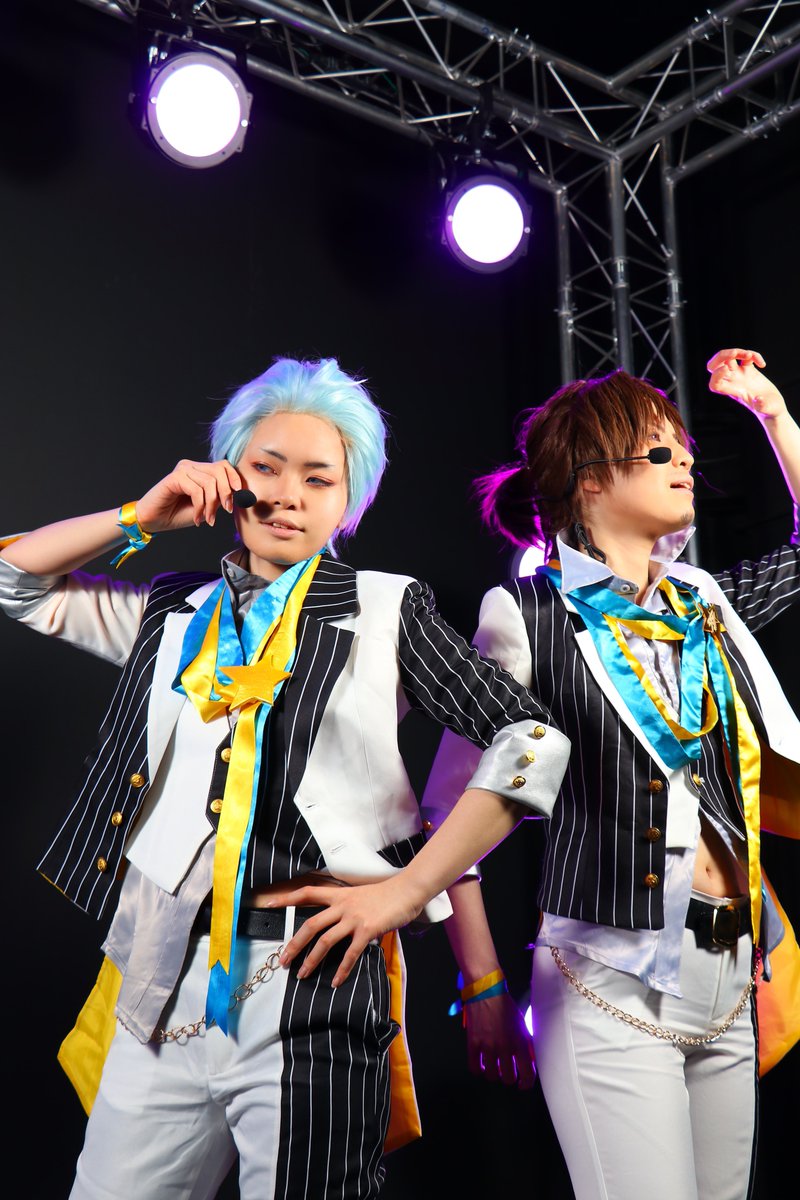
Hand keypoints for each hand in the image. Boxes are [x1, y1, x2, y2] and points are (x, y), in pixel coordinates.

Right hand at [135, 459, 242, 532]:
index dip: (235, 478)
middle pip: (219, 471)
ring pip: (210, 483)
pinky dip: (200, 506)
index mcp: (200, 470)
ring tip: (207, 519)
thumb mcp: (206, 506)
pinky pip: (197, 490)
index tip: (240, 495)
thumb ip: (220, 497)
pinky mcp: (174, 477)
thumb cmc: (178, 513)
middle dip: (225, 494)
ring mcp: (183, 470)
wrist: (154, 521)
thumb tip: (239, 493)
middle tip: (225, 511)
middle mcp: (191, 466)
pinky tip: (197, 518)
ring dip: (212, 505)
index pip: (224, 466)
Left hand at [265, 878, 425, 985]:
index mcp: (338, 895)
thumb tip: (335, 923)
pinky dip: (342, 970)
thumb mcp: (359, 895)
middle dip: (294, 945)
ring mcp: (354, 918)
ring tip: (303, 975)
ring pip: (325, 941)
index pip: (307, 893)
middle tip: (283, 961)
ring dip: (311, 960)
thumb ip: (345, 907)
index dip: (286, 898)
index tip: (269, 903)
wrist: (407, 891)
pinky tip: (335, 982)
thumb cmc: (385, 895)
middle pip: (310, 925)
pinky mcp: (367, 930)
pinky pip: (350, 953)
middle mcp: (342, 906)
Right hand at [463, 991, 535, 1088]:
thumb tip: (528, 1060)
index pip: (527, 1074)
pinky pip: (474, 1067)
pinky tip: (481, 1065)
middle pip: (508, 1078)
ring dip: (494, 1074)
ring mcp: (487, 1046)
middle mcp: (504, 1047)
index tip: (523, 1084)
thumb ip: (525, 1043)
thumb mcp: (521, 1024)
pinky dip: (478, 1070)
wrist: (486, 991)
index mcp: (520, 1042)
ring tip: (494, 1067)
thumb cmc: (505, 1006)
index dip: (526, 1084)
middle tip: (507, 1072)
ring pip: (491, 1075)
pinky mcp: (473, 1043)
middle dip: (509, 1077)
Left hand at [706, 348, 785, 420]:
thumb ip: (763, 406)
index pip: (715, 384)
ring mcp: (740, 375)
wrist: (774, 409)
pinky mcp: (749, 370)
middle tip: (735, 353)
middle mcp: (733, 382)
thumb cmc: (770, 412)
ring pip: (729, 358)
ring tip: (750, 356)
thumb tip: (758, 400)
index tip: (726, 368)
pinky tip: (762, 364)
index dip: (715, 374)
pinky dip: (753, 356)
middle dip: (721, 356)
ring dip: (737, 352)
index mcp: (733, 392)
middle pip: (715, 367)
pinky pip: (745, 357)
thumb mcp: (768, 410)